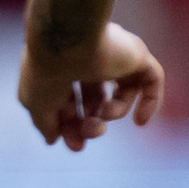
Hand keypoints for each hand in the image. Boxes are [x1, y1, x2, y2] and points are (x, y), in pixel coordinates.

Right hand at [18, 21, 164, 150]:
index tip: (76, 146)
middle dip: (92, 122)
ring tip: (104, 114)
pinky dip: (150, 103)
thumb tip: (53, 141)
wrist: (66, 41)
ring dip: (114, 114)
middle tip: (90, 133)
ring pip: (122, 93)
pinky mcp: (136, 55)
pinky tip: (141, 122)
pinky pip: (152, 80)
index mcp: (60, 67)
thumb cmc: (45, 70)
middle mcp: (87, 60)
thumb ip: (45, 123)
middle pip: (96, 99)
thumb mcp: (36, 104)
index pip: (69, 101)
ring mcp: (114, 57)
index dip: (72, 126)